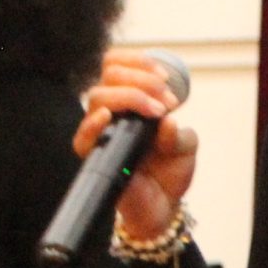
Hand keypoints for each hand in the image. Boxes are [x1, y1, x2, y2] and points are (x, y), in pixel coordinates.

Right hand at [76, 51, 198, 240]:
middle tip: (166, 100)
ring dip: (131, 96)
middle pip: (109, 74)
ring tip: (158, 112)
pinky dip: (93, 123)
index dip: (138, 61)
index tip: (165, 77)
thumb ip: (178, 132)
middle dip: (142, 79)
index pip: (118, 65)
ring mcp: (101, 132)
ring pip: (98, 96)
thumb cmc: (169, 170)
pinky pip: (82, 136)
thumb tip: (165, 122)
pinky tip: (109, 117)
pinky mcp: (94, 156)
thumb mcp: (185, 145)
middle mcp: (112, 112)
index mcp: (129, 101)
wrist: (164, 206)